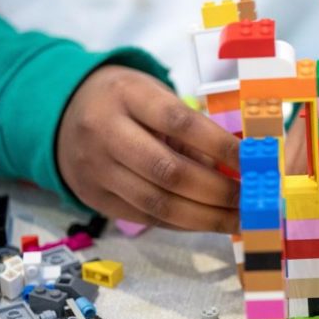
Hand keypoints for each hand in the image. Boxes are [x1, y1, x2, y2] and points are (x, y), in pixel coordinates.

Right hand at [57, 65, 240, 231]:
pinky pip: (147, 217)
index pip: (180, 123)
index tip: (254, 163)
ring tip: (240, 219)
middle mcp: (105, 132)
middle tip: (252, 200)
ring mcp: (95, 169)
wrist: (64, 113)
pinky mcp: (95, 198)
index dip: (222, 147)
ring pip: (157, 203)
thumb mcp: (156, 97)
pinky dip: (185, 223)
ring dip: (206, 217)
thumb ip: (193, 128)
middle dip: (218, 191)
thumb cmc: (129, 102)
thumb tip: (242, 166)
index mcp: (127, 96)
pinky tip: (211, 222)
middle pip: (168, 171)